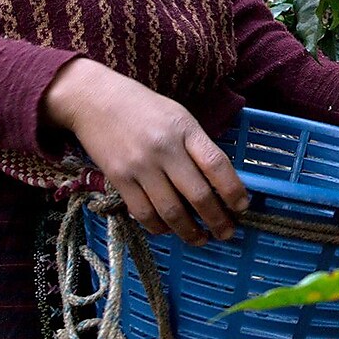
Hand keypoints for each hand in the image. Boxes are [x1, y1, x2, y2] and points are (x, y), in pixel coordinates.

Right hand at [42, 58, 248, 244]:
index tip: (242, 206)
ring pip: (171, 211)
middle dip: (217, 219)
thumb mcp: (178, 115)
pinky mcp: (119, 180)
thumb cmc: (143, 107)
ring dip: (190, 232)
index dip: (233, 190)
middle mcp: (164, 148)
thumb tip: (218, 180)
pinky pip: (144, 213)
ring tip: (202, 239)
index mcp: (185, 129)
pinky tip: (170, 230)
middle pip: (197, 194)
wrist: (95, 100)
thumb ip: (196, 144)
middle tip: (227, 232)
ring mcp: (140, 166)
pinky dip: (160, 227)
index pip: (216, 164)